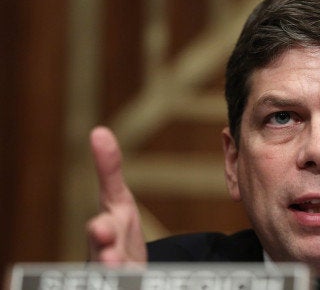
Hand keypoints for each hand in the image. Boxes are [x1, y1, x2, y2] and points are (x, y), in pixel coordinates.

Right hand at [86, 126, 146, 265]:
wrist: (121, 271)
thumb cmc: (116, 234)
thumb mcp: (116, 204)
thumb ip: (108, 171)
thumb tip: (99, 131)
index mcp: (107, 231)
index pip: (104, 228)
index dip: (102, 232)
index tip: (102, 228)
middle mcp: (105, 256)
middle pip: (103, 259)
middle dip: (107, 256)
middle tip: (112, 254)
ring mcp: (114, 271)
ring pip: (112, 273)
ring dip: (116, 271)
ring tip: (121, 269)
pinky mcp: (125, 279)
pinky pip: (125, 279)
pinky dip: (129, 279)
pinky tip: (134, 277)